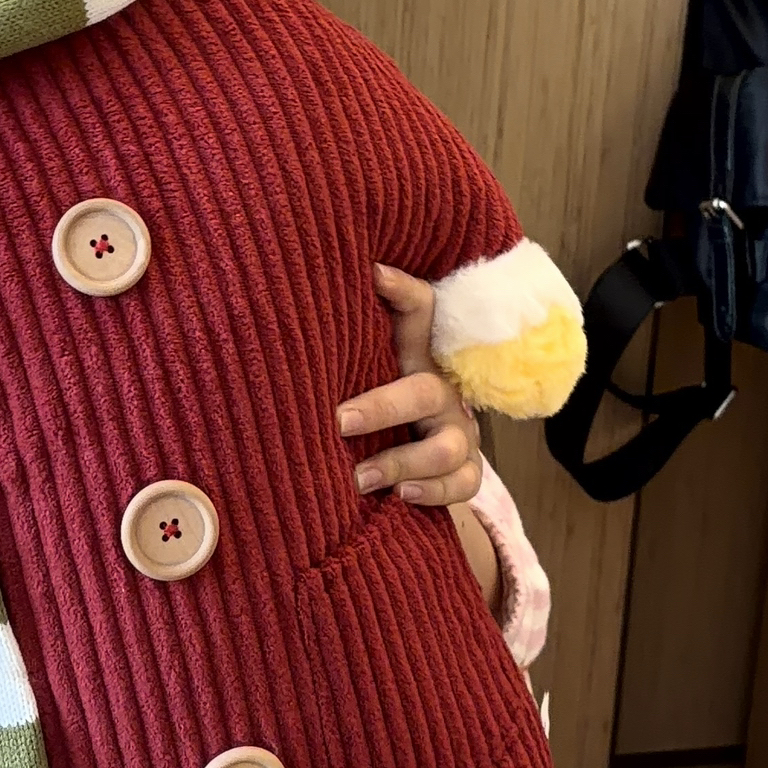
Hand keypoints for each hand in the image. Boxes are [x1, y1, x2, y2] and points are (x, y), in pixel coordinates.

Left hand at [336, 263, 483, 508]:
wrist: (413, 467)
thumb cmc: (376, 414)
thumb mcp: (364, 374)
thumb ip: (343, 350)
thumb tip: (301, 303)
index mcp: (415, 362)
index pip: (420, 315)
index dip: (403, 292)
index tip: (373, 273)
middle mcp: (441, 394)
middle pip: (424, 391)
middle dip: (382, 408)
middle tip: (339, 421)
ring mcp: (458, 434)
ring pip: (446, 447)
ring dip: (400, 461)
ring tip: (359, 477)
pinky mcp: (466, 471)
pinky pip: (463, 483)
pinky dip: (433, 491)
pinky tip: (402, 494)